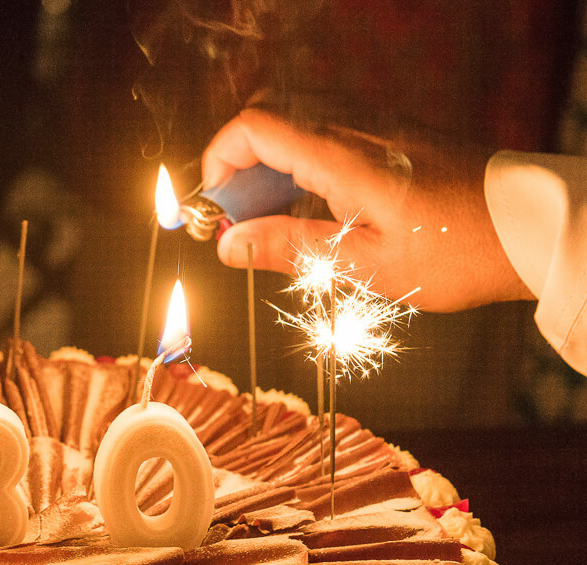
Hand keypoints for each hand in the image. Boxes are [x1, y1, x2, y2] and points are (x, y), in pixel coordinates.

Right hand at [200, 109, 533, 311]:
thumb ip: (292, 248)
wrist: (529, 227)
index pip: (253, 127)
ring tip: (276, 225)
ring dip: (269, 169)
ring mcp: (374, 124)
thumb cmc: (457, 252)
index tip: (215, 209)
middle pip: (267, 119)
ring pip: (294, 124)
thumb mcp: (368, 265)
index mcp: (343, 156)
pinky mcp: (390, 133)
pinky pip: (325, 132)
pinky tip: (315, 211)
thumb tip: (229, 246)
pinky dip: (301, 165)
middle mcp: (355, 126)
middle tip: (241, 225)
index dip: (218, 163)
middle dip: (238, 169)